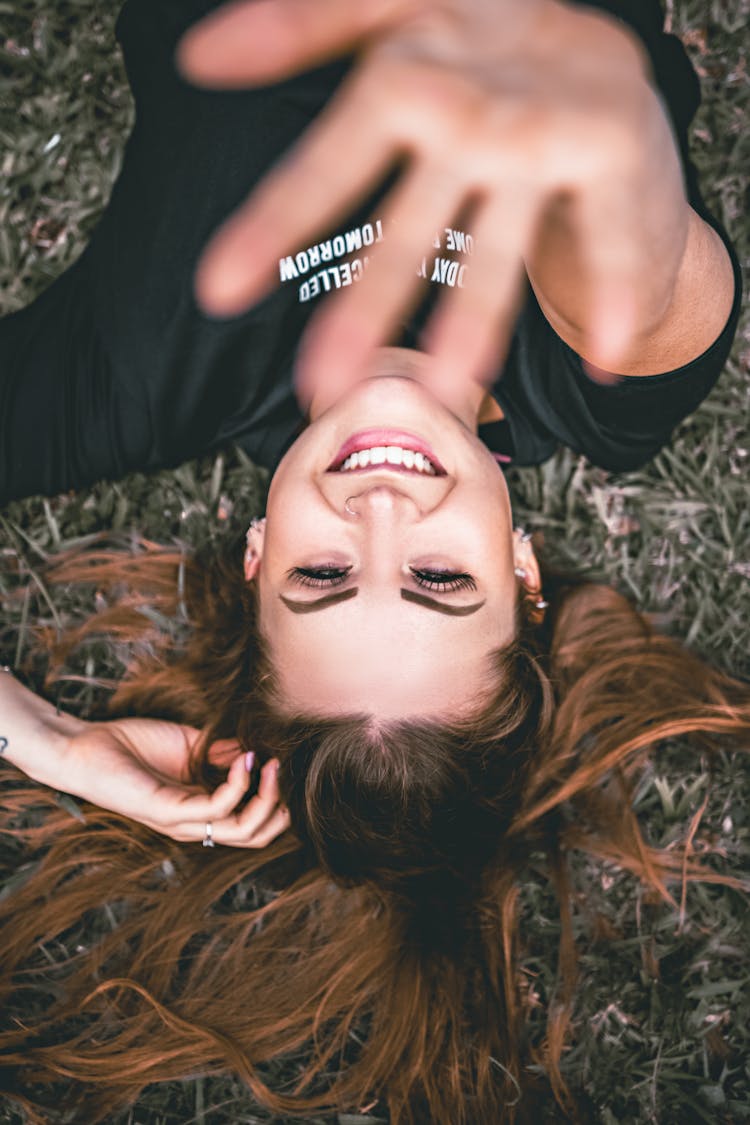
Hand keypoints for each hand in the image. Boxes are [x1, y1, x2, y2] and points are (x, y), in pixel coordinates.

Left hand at [57, 718, 290, 846]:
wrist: (85, 747)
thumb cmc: (131, 745)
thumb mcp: (189, 743)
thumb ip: (221, 750)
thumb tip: (255, 749)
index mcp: (199, 808)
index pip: (250, 824)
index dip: (276, 802)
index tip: (284, 765)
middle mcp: (193, 822)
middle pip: (254, 837)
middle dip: (281, 811)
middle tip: (287, 773)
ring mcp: (180, 820)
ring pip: (242, 831)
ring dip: (267, 799)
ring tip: (273, 767)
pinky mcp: (166, 811)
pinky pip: (216, 808)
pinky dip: (238, 785)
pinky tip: (244, 762)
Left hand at [179, 0, 688, 401]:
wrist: (603, 48)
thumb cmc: (486, 51)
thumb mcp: (395, 17)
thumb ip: (299, 27)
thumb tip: (194, 57)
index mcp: (405, 76)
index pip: (326, 164)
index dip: (272, 224)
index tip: (218, 291)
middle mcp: (468, 110)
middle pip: (406, 225)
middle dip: (364, 304)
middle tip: (322, 377)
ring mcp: (540, 135)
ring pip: (496, 249)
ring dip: (472, 324)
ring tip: (446, 390)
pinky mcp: (611, 151)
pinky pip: (607, 237)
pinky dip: (613, 291)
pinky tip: (604, 356)